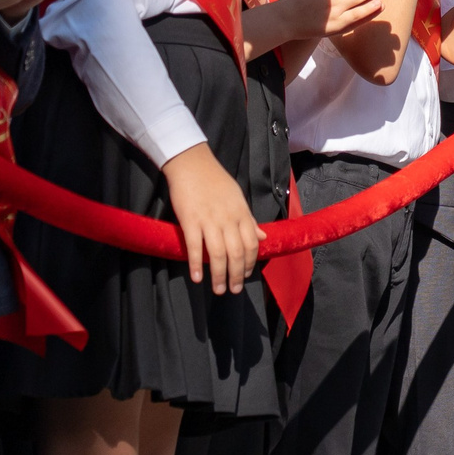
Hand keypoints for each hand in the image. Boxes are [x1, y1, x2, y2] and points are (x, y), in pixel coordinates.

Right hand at [162, 143, 263, 292]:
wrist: (192, 164)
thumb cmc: (215, 180)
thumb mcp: (238, 198)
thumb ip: (249, 220)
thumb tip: (263, 236)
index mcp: (242, 214)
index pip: (252, 244)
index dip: (250, 263)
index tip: (245, 275)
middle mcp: (229, 220)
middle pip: (237, 253)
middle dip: (237, 275)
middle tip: (234, 290)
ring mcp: (210, 221)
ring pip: (219, 254)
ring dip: (219, 275)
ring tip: (218, 290)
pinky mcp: (190, 221)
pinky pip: (196, 247)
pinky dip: (197, 264)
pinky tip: (197, 277)